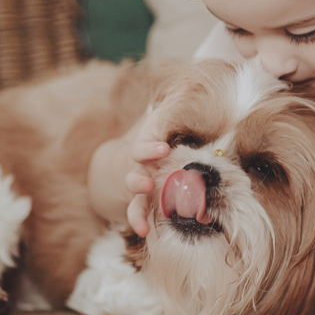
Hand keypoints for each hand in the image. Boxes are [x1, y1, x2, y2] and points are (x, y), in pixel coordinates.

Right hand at [125, 103, 171, 236]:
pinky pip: (137, 215)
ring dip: (137, 206)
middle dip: (139, 178)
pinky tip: (145, 233)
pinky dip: (139, 224)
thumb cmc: (153, 137)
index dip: (151, 148)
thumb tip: (190, 81)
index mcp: (145, 146)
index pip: (143, 146)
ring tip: (142, 218)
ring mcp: (138, 188)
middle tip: (146, 182)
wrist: (125, 161)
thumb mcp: (161, 118)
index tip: (163, 148)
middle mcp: (139, 168)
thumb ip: (175, 102)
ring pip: (134, 198)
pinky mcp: (141, 205)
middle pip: (135, 174)